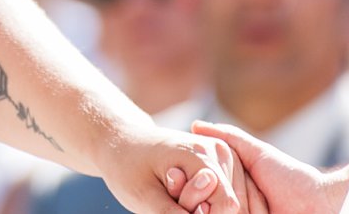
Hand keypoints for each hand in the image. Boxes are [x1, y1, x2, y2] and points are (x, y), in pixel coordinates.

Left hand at [101, 127, 245, 213]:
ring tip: (172, 189)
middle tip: (167, 192)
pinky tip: (182, 189)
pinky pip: (221, 196)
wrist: (122, 142)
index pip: (226, 203)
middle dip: (199, 209)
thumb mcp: (143, 196)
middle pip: (226, 203)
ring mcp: (221, 154)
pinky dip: (203, 199)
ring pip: (225, 201)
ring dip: (201, 204)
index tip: (172, 202)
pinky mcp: (219, 161)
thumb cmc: (127, 167)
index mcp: (201, 154)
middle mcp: (218, 150)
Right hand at [189, 122, 345, 213]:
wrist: (321, 204)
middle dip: (191, 201)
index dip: (185, 185)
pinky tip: (210, 212)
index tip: (173, 178)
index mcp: (231, 191)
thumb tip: (194, 126)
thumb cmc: (291, 177)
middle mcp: (233, 209)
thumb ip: (228, 138)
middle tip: (182, 194)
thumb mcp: (256, 153)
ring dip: (199, 212)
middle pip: (202, 207)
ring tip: (197, 208)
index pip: (198, 189)